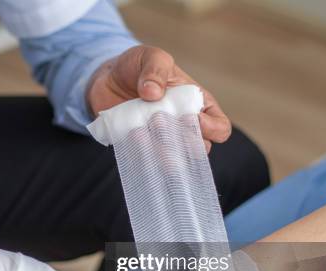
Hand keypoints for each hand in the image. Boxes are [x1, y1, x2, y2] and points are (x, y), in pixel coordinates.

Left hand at [87, 45, 230, 151]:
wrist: (106, 78)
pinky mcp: (139, 147)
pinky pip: (144, 159)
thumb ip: (156, 68)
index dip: (212, 129)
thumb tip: (153, 92)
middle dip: (183, 140)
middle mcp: (182, 127)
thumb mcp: (150, 56)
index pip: (219, 128)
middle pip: (197, 149)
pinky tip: (130, 137)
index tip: (194, 118)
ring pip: (172, 158)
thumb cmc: (137, 67)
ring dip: (160, 150)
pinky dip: (139, 152)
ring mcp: (160, 140)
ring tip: (141, 133)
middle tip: (160, 121)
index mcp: (196, 105)